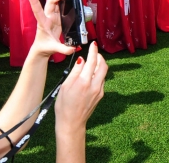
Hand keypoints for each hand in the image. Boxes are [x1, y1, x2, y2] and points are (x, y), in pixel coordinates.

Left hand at [27, 0, 76, 56]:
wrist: (42, 49)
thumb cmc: (44, 47)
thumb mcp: (54, 49)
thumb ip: (63, 49)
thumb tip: (73, 49)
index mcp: (43, 23)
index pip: (37, 10)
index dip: (34, 1)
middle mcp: (47, 18)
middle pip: (50, 2)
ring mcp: (52, 18)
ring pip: (55, 3)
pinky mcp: (57, 19)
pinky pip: (60, 8)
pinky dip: (64, 3)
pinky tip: (70, 1)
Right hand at [55, 42, 106, 158]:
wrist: (71, 123)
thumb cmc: (64, 105)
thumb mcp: (65, 86)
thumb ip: (75, 71)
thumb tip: (82, 59)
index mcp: (84, 82)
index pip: (92, 61)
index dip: (93, 51)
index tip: (93, 44)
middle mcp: (95, 86)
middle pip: (103, 66)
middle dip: (100, 57)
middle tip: (94, 53)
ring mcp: (99, 91)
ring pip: (103, 73)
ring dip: (99, 65)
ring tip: (91, 63)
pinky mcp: (100, 96)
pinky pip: (101, 81)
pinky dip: (98, 74)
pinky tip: (90, 75)